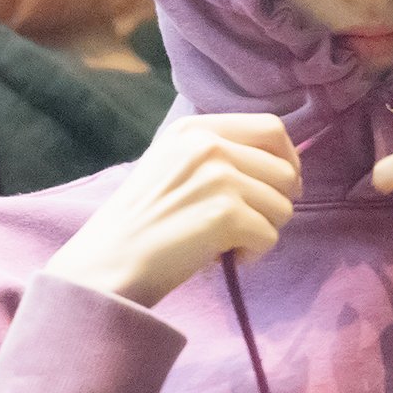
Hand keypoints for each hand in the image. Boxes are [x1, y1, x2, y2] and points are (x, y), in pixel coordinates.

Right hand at [43, 114, 300, 307]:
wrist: (105, 264)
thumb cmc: (140, 224)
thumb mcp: (172, 165)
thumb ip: (218, 155)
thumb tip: (283, 166)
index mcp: (194, 128)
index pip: (271, 128)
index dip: (287, 160)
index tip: (279, 187)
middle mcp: (208, 145)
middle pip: (285, 169)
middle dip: (278, 202)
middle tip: (251, 224)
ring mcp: (218, 177)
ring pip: (283, 205)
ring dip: (264, 230)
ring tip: (228, 243)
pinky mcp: (226, 215)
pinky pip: (270, 236)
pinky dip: (253, 255)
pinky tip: (223, 258)